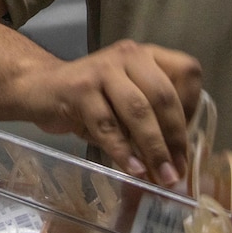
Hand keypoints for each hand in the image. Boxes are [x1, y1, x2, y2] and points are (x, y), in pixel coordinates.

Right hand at [14, 40, 202, 185]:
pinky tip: (134, 169)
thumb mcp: (126, 101)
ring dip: (153, 148)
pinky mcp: (79, 90)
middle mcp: (129, 56)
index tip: (185, 139)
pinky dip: (123, 151)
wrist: (40, 89)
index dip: (192, 107)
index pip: (186, 72)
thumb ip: (151, 119)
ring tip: (161, 176)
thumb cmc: (91, 100)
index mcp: (147, 56)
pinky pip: (108, 125)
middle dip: (174, 138)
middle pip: (163, 96)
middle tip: (177, 171)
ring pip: (138, 111)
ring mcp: (103, 70)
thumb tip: (177, 161)